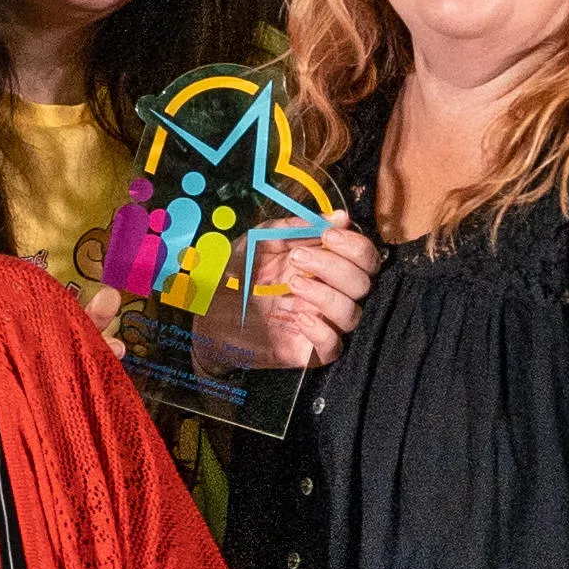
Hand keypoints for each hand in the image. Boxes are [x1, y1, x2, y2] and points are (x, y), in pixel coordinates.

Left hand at [247, 220, 379, 369]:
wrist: (204, 314)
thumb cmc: (233, 274)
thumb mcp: (259, 240)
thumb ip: (296, 227)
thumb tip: (340, 217)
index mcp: (324, 265)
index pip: (364, 257)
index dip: (354, 245)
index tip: (328, 235)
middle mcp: (329, 294)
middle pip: (363, 283)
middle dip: (335, 266)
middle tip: (297, 258)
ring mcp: (320, 323)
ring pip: (353, 314)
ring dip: (327, 295)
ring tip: (292, 285)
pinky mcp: (307, 351)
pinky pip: (334, 347)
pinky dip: (322, 331)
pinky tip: (298, 317)